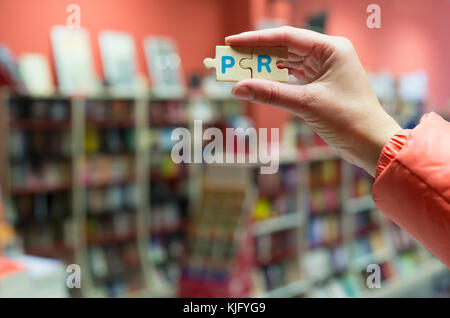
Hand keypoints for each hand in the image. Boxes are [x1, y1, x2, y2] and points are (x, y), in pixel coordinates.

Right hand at [226, 26, 401, 175]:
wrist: (371, 143)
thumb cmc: (348, 120)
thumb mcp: (306, 104)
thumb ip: (271, 93)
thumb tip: (238, 88)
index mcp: (331, 48)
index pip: (286, 37)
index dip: (256, 39)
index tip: (232, 42)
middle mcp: (328, 54)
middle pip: (284, 49)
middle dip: (256, 54)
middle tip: (230, 58)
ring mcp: (324, 69)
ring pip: (286, 63)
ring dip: (263, 68)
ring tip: (238, 70)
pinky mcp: (320, 84)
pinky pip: (291, 78)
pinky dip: (274, 81)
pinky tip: (257, 81)